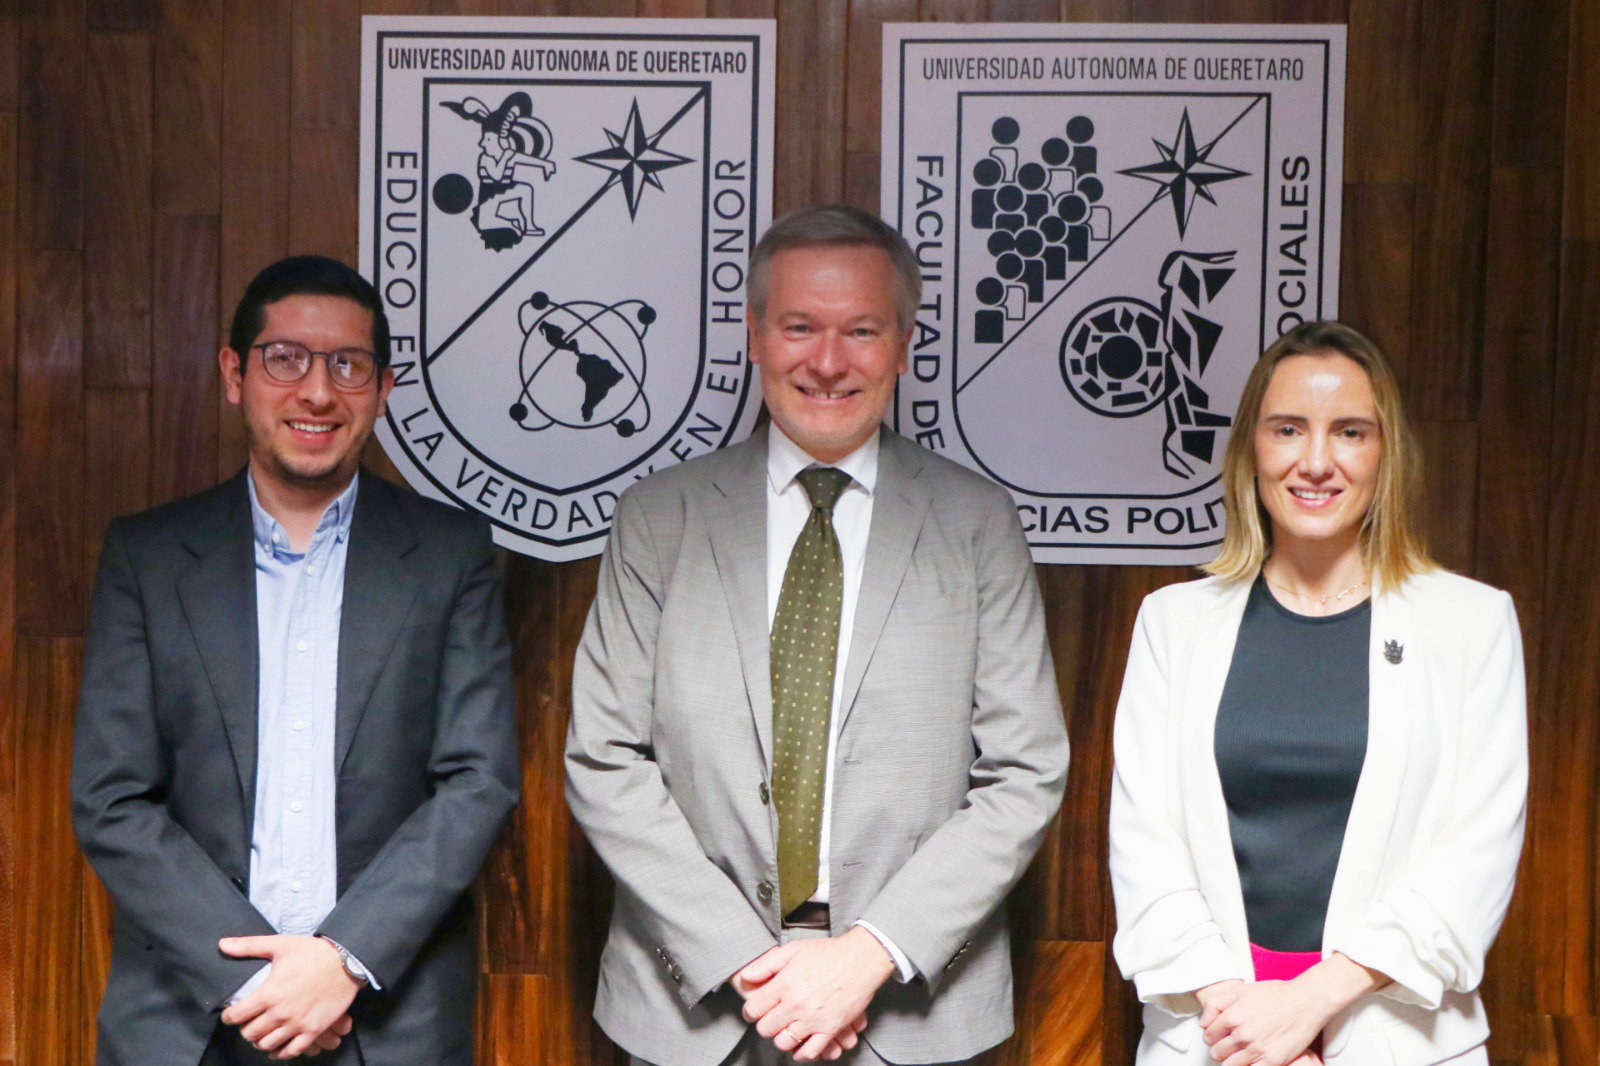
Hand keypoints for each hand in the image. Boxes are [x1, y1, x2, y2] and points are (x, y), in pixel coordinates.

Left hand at [219, 935, 361, 1058]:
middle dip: (245, 1029)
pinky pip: (292, 1051)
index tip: (231, 1014)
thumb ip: (248, 946)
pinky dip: (281, 1052)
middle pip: (250, 1034)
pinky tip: (278, 1047)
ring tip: (262, 1034)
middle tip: (248, 1023)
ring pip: (267, 1044)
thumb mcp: (279, 945)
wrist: (346, 960)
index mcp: (269, 994)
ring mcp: (297, 1024)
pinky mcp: (313, 1030)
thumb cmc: (313, 952)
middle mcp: (280, 1013)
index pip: (237, 1016)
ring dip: (261, 1041)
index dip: (229, 1016)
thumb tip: (222, 944)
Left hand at [739, 927, 894, 1061]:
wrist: (860, 960)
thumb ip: (767, 964)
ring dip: (781, 1039)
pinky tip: (800, 1047)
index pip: (754, 1009)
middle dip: (764, 1025)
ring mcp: (813, 1019)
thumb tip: (746, 976)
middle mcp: (796, 1004)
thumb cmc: (828, 953)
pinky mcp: (830, 1028)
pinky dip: (802, 1053)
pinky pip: (810, 1051)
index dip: (750, 1011)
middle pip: (766, 1029)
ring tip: (785, 1030)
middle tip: (770, 1020)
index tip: (753, 1011)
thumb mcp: (794, 950)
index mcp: (785, 984)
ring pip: (784, 1043)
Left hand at [1200, 955, 1382, 1065]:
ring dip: (1231, 1060)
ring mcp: (1257, 1049)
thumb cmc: (1275, 994)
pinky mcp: (1272, 1061)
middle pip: (1217, 1053)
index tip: (1219, 1036)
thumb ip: (1216, 1004)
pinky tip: (1251, 1060)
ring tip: (1239, 1053)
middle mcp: (1242, 1035)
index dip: (1212, 1036)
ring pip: (1229, 1065)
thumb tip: (1203, 1023)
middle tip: (1228, 1045)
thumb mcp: (1241, 990)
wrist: (1305, 1001)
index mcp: (1231, 1017)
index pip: (1208, 1036)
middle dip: (1220, 1049)